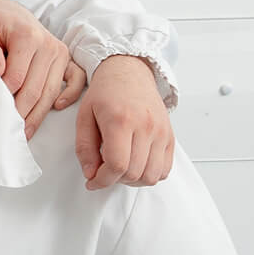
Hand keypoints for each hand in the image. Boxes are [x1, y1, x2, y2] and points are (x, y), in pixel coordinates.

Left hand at [0, 0, 85, 137]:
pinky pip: (76, 79)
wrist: (9, 12)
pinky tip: (57, 107)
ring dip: (38, 114)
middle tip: (8, 132)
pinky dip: (70, 94)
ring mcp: (60, 53)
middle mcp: (48, 45)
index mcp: (28, 36)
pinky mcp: (66, 59)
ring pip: (51, 91)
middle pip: (36, 89)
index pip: (16, 77)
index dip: (4, 96)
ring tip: (24, 132)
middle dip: (21, 112)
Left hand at [75, 55, 175, 188]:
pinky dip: (150, 175)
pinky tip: (135, 166)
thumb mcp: (84, 116)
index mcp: (121, 120)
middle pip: (134, 173)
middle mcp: (145, 126)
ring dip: (133, 181)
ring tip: (119, 170)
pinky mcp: (170, 135)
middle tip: (103, 173)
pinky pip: (165, 168)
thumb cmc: (105, 93)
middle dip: (114, 180)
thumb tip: (90, 174)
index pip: (117, 164)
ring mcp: (161, 131)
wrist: (129, 72)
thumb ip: (84, 148)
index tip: (92, 182)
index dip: (102, 180)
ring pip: (152, 175)